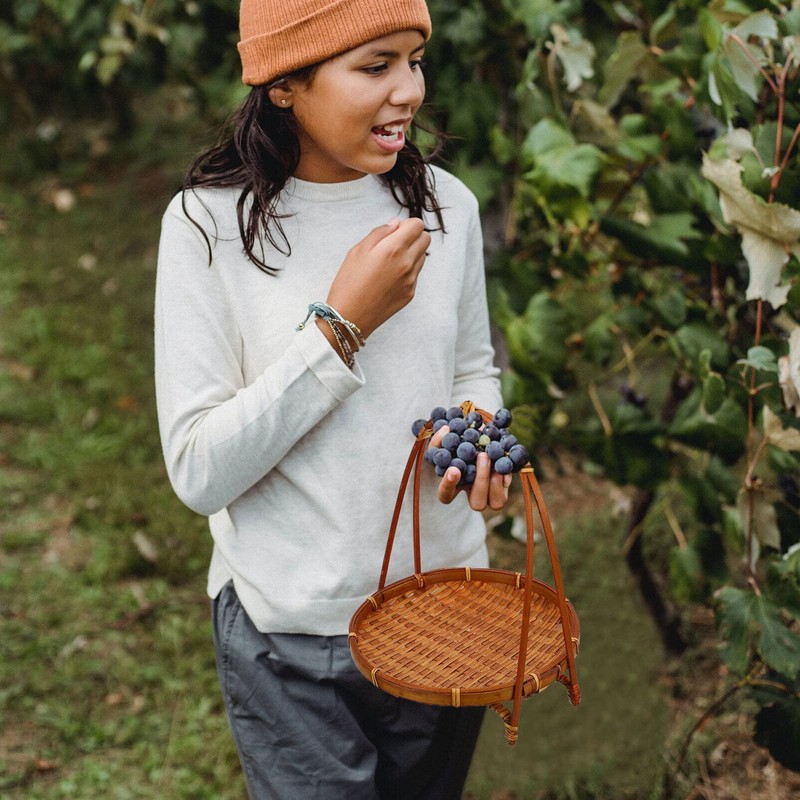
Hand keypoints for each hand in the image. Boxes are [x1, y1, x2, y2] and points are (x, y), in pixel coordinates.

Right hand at [326, 218, 430, 338]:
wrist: (349, 318)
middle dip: (413, 237)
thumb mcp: (357, 250)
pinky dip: (407, 271)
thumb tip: (396, 224)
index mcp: (393, 249)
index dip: (407, 225)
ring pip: (422, 257)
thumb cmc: (348, 283)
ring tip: (390, 262)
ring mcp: (411, 280)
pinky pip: (415, 274)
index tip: (395, 231)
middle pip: (425, 239)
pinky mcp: (410, 294)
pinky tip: (388, 278)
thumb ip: (380, 233)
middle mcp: (407, 263)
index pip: (417, 225)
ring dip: (412, 253)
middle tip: (394, 244)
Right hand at [431, 426, 511, 510]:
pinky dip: (507, 475)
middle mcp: (472, 495)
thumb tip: (445, 429)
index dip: (449, 485)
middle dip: (482, 479)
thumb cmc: (460, 445)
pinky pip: (509, 490)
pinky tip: (504, 460)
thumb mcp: (449, 441)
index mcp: (454, 487)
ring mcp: (490, 496)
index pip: (446, 494)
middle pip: (477, 504)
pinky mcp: (504, 490)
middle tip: (482, 455)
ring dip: (496, 480)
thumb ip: (442, 438)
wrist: (483, 443)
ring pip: (497, 503)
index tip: (453, 470)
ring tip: (493, 456)